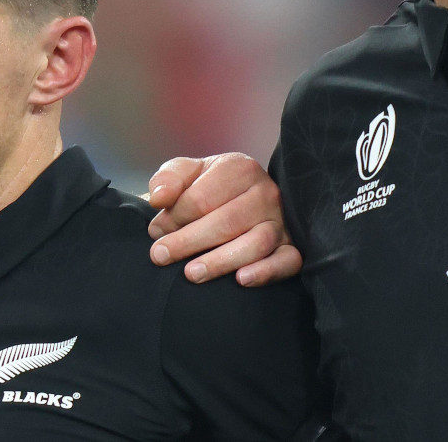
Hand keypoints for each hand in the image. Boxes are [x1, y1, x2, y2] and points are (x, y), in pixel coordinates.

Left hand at [144, 153, 299, 286]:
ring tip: (192, 274)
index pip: (201, 198)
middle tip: (160, 257)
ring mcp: (281, 220)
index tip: (155, 232)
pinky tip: (241, 280)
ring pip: (256, 243)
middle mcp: (266, 192)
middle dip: (188, 242)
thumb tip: (159, 198)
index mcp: (239, 168)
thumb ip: (167, 180)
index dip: (173, 218)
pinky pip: (288, 261)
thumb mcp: (184, 173)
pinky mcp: (292, 246)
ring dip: (221, 262)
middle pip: (226, 222)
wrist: (234, 200)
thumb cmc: (207, 187)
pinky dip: (266, 272)